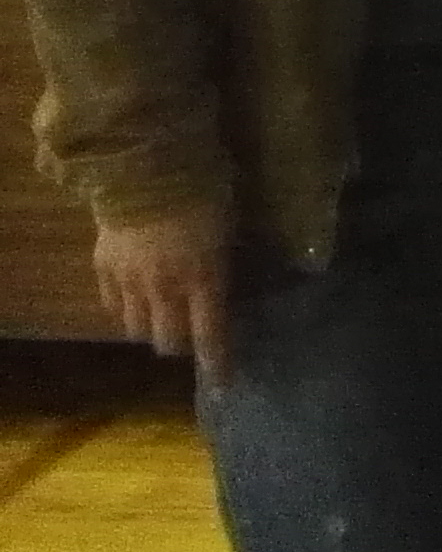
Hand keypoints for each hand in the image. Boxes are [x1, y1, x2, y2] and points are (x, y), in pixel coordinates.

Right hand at [93, 200, 231, 377]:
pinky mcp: (104, 270)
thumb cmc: (205, 190)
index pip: (211, 336)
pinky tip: (135, 300)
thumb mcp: (227, 229)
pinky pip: (113, 306)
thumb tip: (227, 287)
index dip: (217, 363)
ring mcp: (130, 283)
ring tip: (161, 317)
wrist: (148, 167)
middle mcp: (164, 290)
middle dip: (181, 345)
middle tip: (190, 337)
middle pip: (167, 342)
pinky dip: (126, 309)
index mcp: (203, 279)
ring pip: (136, 329)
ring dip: (152, 328)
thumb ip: (223, 265)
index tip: (223, 384)